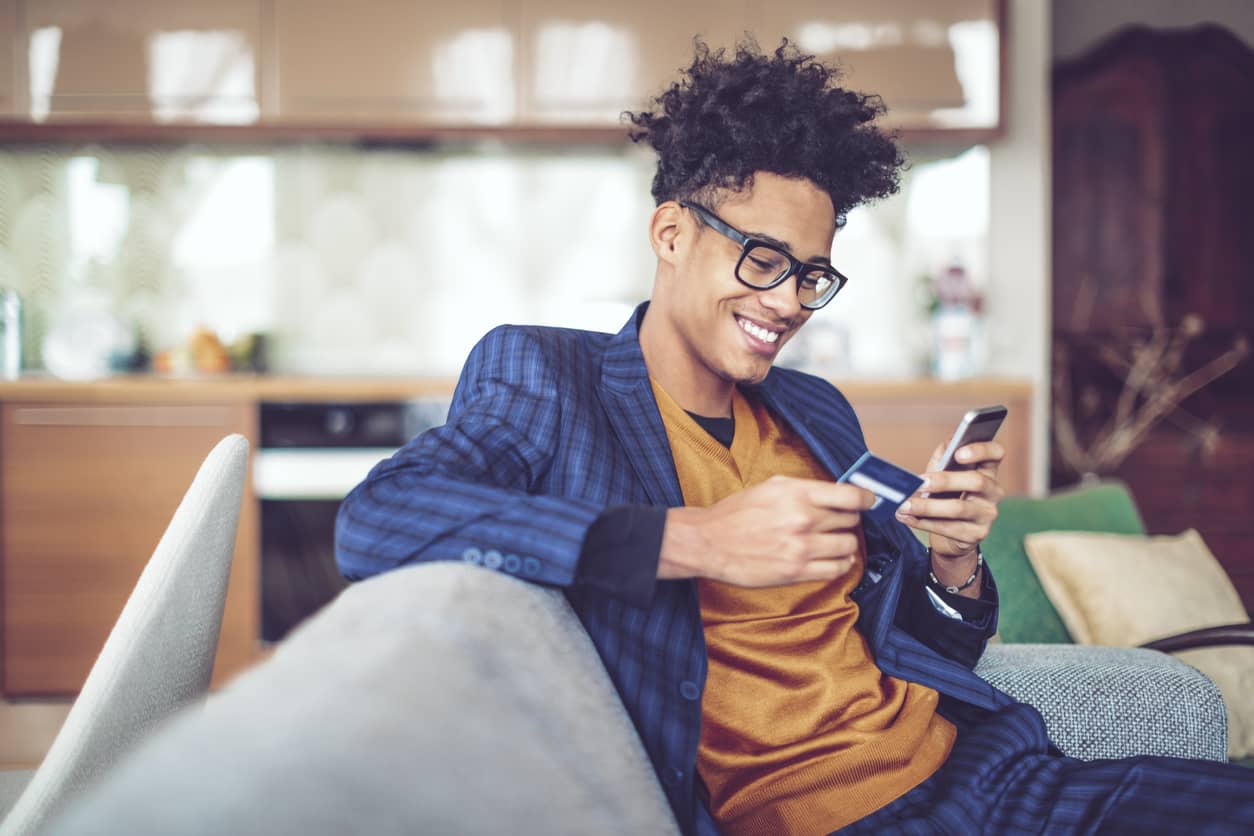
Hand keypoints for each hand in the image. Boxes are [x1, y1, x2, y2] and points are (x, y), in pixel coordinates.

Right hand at [658, 475, 876, 586]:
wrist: (710, 542)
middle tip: (838, 521)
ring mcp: (801, 547)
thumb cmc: (737, 513)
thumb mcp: (771, 486)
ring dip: (846, 543)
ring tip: (835, 541)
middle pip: (851, 520)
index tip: (869, 501)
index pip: (851, 496)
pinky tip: (833, 558)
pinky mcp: (797, 571)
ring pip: (848, 545)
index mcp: (797, 493)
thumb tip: (837, 493)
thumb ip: (805, 488)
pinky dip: (841, 563)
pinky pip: (837, 569)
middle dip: (847, 520)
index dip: (867, 498)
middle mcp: (803, 519)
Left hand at [896, 441, 1004, 561]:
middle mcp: (993, 491)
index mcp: (987, 469)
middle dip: (945, 481)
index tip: (957, 453)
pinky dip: (922, 522)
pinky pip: (947, 528)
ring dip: (926, 506)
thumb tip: (943, 449)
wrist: (953, 533)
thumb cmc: (948, 494)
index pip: (996, 453)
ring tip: (904, 505)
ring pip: (958, 508)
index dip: (980, 450)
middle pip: (976, 481)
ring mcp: (987, 514)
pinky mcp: (977, 534)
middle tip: (920, 483)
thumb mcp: (946, 473)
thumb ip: (944, 458)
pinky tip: (906, 517)